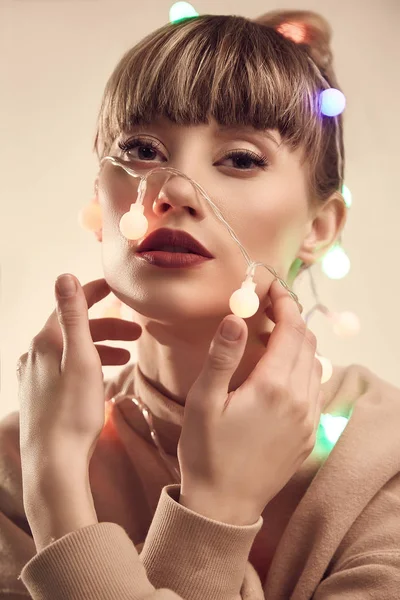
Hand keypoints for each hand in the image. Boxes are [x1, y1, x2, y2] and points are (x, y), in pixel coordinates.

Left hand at [17, 274, 141, 507]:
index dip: (95, 293)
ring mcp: (35, 377)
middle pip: (75, 330)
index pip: (71, 305)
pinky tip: (102, 380)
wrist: (54, 463)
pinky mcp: (39, 396)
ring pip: (72, 352)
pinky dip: (88, 366)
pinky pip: (67, 370)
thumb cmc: (72, 412)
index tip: (117, 288)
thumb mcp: (81, 358)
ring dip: (101, 349)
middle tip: (137, 334)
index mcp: (46, 342)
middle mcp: (35, 356)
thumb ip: (74, 316)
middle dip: (108, 328)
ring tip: (127, 360)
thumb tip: (65, 275)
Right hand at [177, 279, 322, 524]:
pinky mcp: (309, 435)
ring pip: (316, 365)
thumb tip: (236, 317)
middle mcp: (299, 401)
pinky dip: (304, 369)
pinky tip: (283, 372)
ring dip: (300, 344)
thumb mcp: (204, 401)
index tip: (274, 288)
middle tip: (272, 308)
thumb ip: (222, 356)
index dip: (284, 304)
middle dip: (293, 319)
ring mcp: (308, 420)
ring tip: (274, 337)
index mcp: (273, 388)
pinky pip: (315, 389)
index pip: (291, 331)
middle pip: (308, 344)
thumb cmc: (206, 452)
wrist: (224, 506)